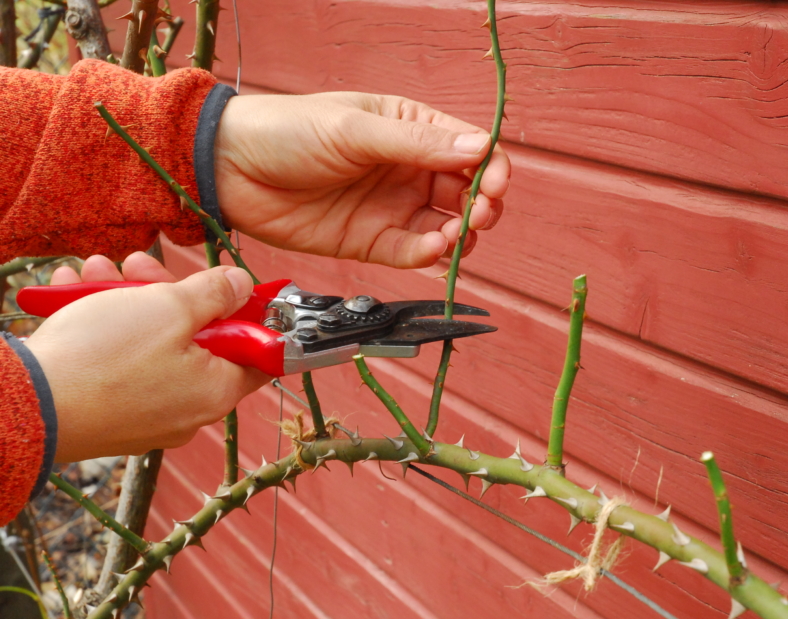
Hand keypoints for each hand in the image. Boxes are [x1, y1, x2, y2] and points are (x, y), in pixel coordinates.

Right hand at [25, 255, 270, 461]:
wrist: (27, 404)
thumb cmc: (105, 358)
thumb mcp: (170, 307)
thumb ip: (213, 293)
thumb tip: (242, 284)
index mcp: (216, 391)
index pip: (255, 356)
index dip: (248, 316)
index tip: (233, 288)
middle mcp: (187, 411)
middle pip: (195, 340)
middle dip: (166, 293)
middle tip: (140, 264)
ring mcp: (146, 416)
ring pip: (149, 345)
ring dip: (125, 300)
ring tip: (95, 270)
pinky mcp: (108, 414)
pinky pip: (117, 364)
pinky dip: (100, 326)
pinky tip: (72, 292)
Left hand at [214, 93, 510, 268]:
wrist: (230, 169)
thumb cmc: (288, 131)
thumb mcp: (355, 130)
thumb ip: (417, 143)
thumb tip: (480, 148)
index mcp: (410, 129)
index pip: (469, 149)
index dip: (490, 168)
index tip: (493, 185)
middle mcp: (408, 169)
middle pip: (467, 192)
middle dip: (482, 206)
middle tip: (477, 215)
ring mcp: (392, 207)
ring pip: (446, 227)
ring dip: (460, 236)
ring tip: (452, 236)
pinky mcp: (372, 241)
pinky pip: (413, 253)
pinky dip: (429, 255)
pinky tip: (431, 250)